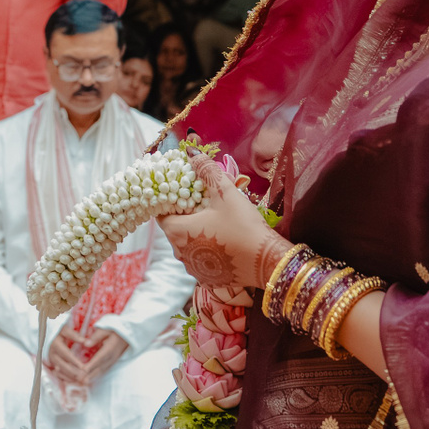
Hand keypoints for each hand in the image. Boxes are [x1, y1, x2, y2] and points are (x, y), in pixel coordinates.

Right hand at [46, 324, 90, 382]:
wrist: (45, 334)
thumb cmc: (57, 331)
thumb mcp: (64, 329)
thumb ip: (74, 335)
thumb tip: (84, 341)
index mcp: (55, 344)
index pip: (66, 354)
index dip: (74, 361)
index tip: (83, 367)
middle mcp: (52, 354)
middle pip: (62, 365)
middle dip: (73, 372)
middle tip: (83, 376)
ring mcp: (51, 360)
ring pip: (60, 371)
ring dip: (70, 376)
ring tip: (80, 380)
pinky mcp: (51, 364)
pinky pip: (57, 373)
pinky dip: (65, 378)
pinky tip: (73, 381)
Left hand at [71, 328, 127, 382]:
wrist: (127, 335)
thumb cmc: (114, 330)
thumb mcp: (105, 329)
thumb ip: (96, 337)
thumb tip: (86, 344)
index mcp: (108, 350)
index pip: (97, 360)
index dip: (89, 366)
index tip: (81, 371)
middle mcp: (110, 358)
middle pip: (98, 369)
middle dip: (88, 375)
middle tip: (78, 381)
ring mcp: (112, 362)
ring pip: (100, 372)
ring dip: (91, 378)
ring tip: (81, 383)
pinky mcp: (111, 363)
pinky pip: (103, 372)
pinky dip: (95, 376)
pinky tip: (89, 380)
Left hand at [157, 155, 289, 290]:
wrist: (267, 262)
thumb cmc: (244, 226)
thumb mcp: (226, 193)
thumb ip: (206, 170)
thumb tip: (191, 150)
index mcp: (177, 231)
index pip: (161, 214)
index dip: (170, 202)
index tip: (185, 195)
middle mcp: (179, 253)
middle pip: (175, 229)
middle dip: (186, 216)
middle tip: (203, 205)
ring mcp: (192, 268)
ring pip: (188, 245)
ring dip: (197, 234)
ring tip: (216, 222)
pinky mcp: (207, 278)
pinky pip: (201, 260)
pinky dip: (207, 251)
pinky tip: (224, 242)